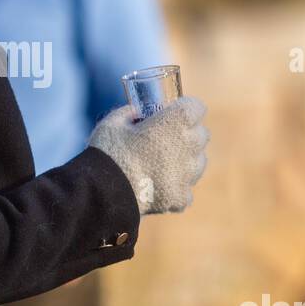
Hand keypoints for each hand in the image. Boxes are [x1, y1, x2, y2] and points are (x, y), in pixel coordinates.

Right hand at [88, 96, 208, 214]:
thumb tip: (136, 114)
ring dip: (185, 160)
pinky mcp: (181, 198)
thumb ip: (128, 113)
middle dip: (187, 133)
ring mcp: (187, 175)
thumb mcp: (112, 123)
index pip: (196, 107)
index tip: (174, 112)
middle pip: (201, 134)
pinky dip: (175, 188)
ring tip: (162, 164)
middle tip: (166, 138)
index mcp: (174, 123)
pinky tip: (157, 187)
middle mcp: (188, 146)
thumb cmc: (107, 153)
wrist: (103, 194)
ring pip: (198, 162)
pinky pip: (185, 189)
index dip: (185, 108)